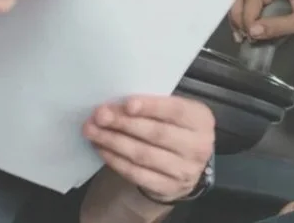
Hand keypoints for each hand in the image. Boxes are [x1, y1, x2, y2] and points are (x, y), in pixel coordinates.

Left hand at [83, 95, 213, 202]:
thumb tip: (116, 105)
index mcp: (201, 120)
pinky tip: (102, 148)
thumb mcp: (174, 113)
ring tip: (92, 131)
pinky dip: (116, 160)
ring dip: (113, 141)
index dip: (151, 107)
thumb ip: (154, 106)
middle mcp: (198, 146)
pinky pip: (137, 173)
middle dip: (124, 123)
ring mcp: (184, 171)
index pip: (175, 111)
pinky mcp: (168, 188)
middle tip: (99, 115)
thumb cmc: (174, 129)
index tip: (126, 104)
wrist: (184, 166)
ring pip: (143, 154)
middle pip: (156, 134)